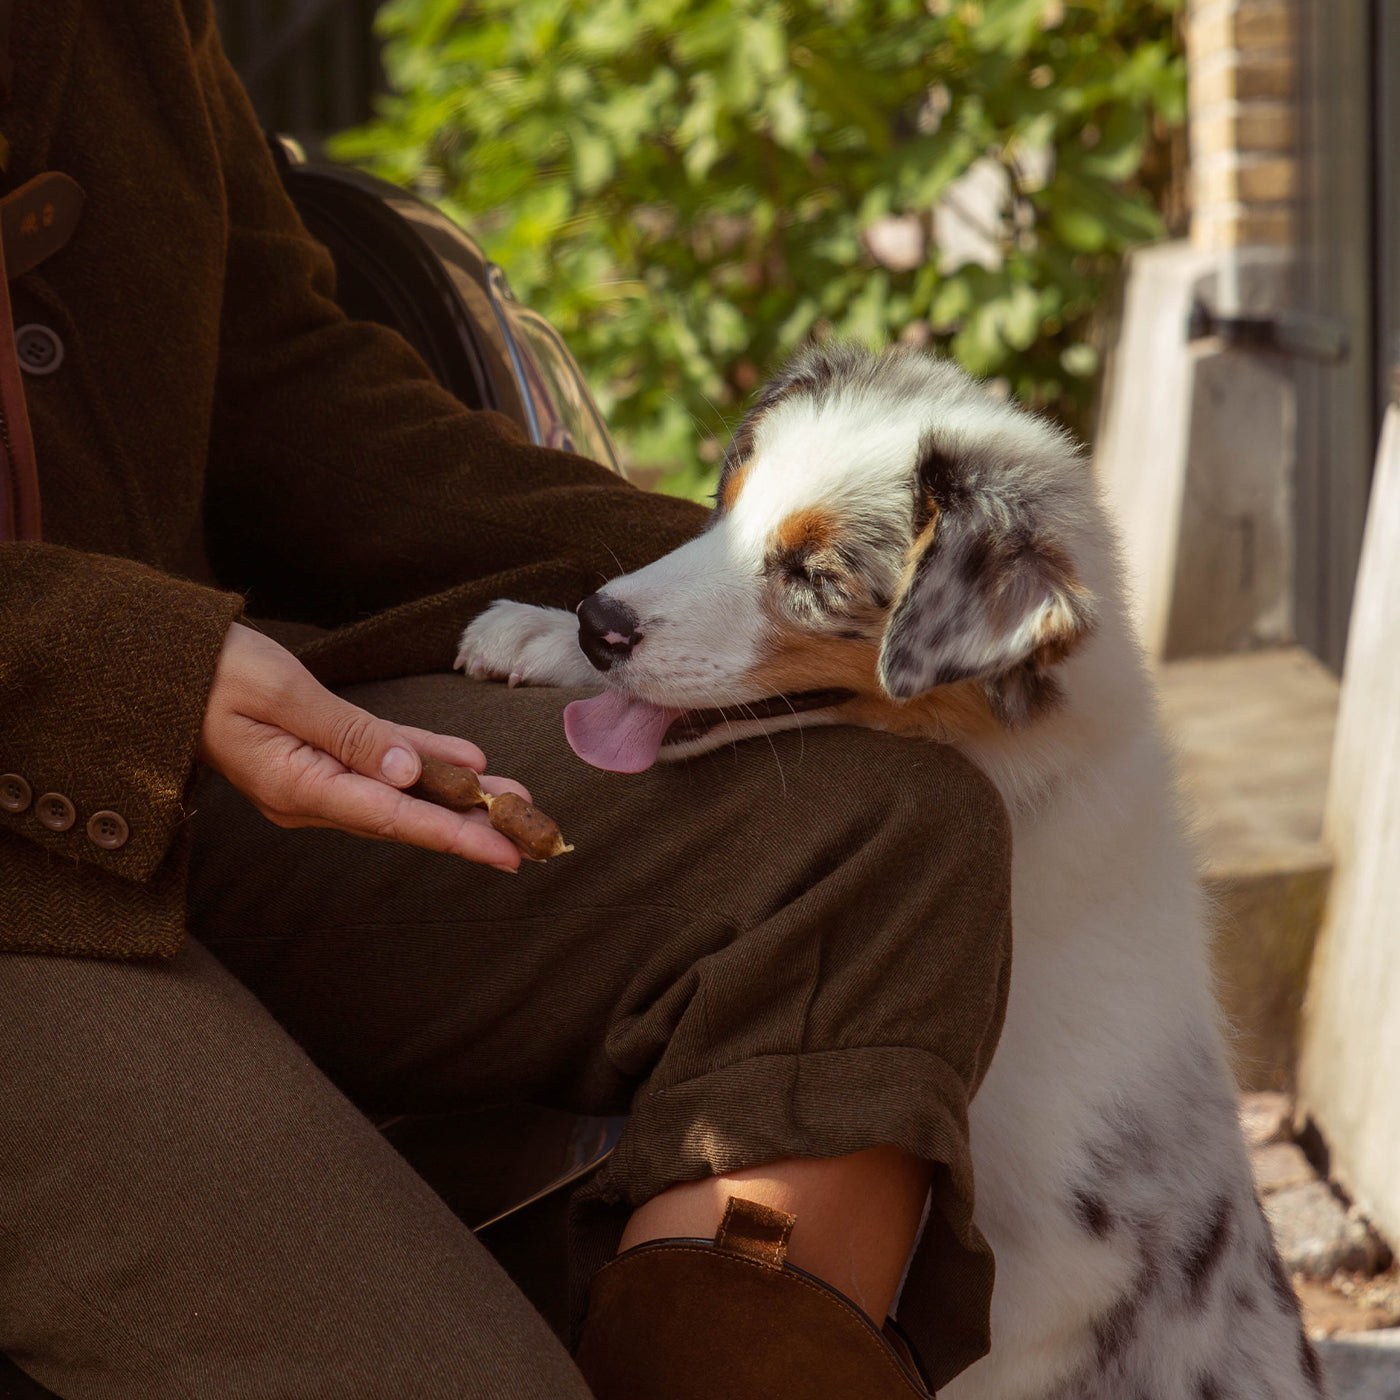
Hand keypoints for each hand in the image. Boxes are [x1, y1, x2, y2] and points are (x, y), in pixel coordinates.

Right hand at [197, 622, 526, 869]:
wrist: (168, 663)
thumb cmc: (214, 673)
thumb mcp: (283, 695)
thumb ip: (350, 735)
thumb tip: (409, 774)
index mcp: (299, 787)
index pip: (393, 819)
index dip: (454, 835)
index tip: (504, 853)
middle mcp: (312, 796)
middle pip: (406, 816)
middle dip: (471, 826)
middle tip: (532, 838)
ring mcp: (317, 780)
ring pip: (403, 793)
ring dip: (458, 797)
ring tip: (516, 802)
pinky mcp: (321, 757)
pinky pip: (385, 764)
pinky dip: (428, 764)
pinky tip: (471, 765)